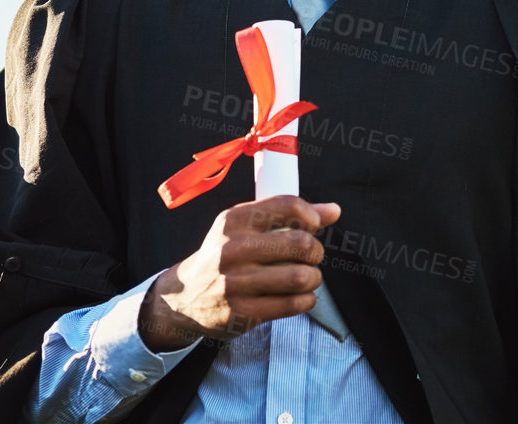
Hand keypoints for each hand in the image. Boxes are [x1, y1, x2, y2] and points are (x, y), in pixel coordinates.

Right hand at [138, 196, 339, 351]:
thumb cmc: (226, 255)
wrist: (183, 298)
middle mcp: (231, 249)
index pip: (288, 205)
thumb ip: (290, 216)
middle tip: (310, 257)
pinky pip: (293, 304)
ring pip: (300, 277)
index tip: (313, 227)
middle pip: (301, 243)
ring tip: (306, 278)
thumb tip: (334, 211)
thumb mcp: (247, 227)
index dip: (312, 215)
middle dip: (316, 251)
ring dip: (313, 278)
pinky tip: (299, 296)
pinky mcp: (241, 313)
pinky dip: (307, 299)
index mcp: (233, 221)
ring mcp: (234, 283)